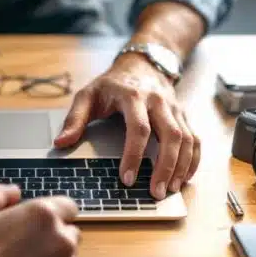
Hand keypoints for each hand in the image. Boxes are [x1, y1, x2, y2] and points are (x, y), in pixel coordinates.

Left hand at [54, 56, 199, 199]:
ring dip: (181, 167)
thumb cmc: (112, 84)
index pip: (139, 128)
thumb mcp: (88, 95)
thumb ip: (75, 119)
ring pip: (186, 139)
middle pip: (170, 135)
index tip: (127, 179)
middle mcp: (158, 102)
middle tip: (156, 192)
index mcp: (133, 96)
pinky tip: (184, 178)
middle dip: (165, 166)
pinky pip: (194, 139)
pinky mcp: (183, 116)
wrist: (142, 63)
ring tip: (169, 190)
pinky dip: (192, 160)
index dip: (134, 155)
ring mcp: (174, 109)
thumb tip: (61, 143)